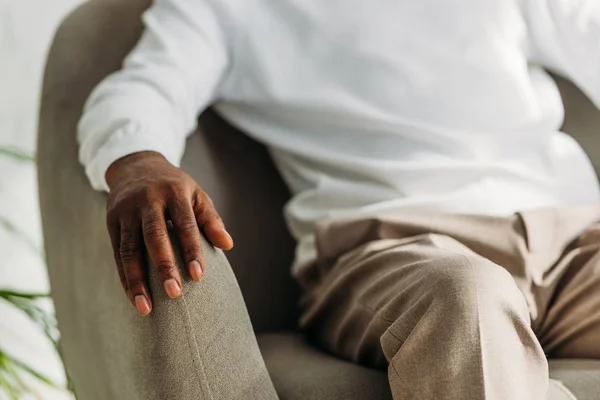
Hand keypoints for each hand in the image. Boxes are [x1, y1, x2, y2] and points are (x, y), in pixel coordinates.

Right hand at [105, 151, 232, 315]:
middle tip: (174, 294)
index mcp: (174, 192)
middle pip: (154, 236)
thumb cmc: (174, 186)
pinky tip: (134, 298)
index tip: (198, 276)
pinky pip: (117, 254)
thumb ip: (211, 219)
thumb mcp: (196, 194)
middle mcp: (147, 200)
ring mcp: (126, 211)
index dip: (191, 250)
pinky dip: (125, 278)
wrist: (136, 166)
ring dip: (137, 280)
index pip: (185, 224)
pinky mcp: (111, 221)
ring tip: (146, 308)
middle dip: (164, 266)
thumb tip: (228, 245)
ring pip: (129, 249)